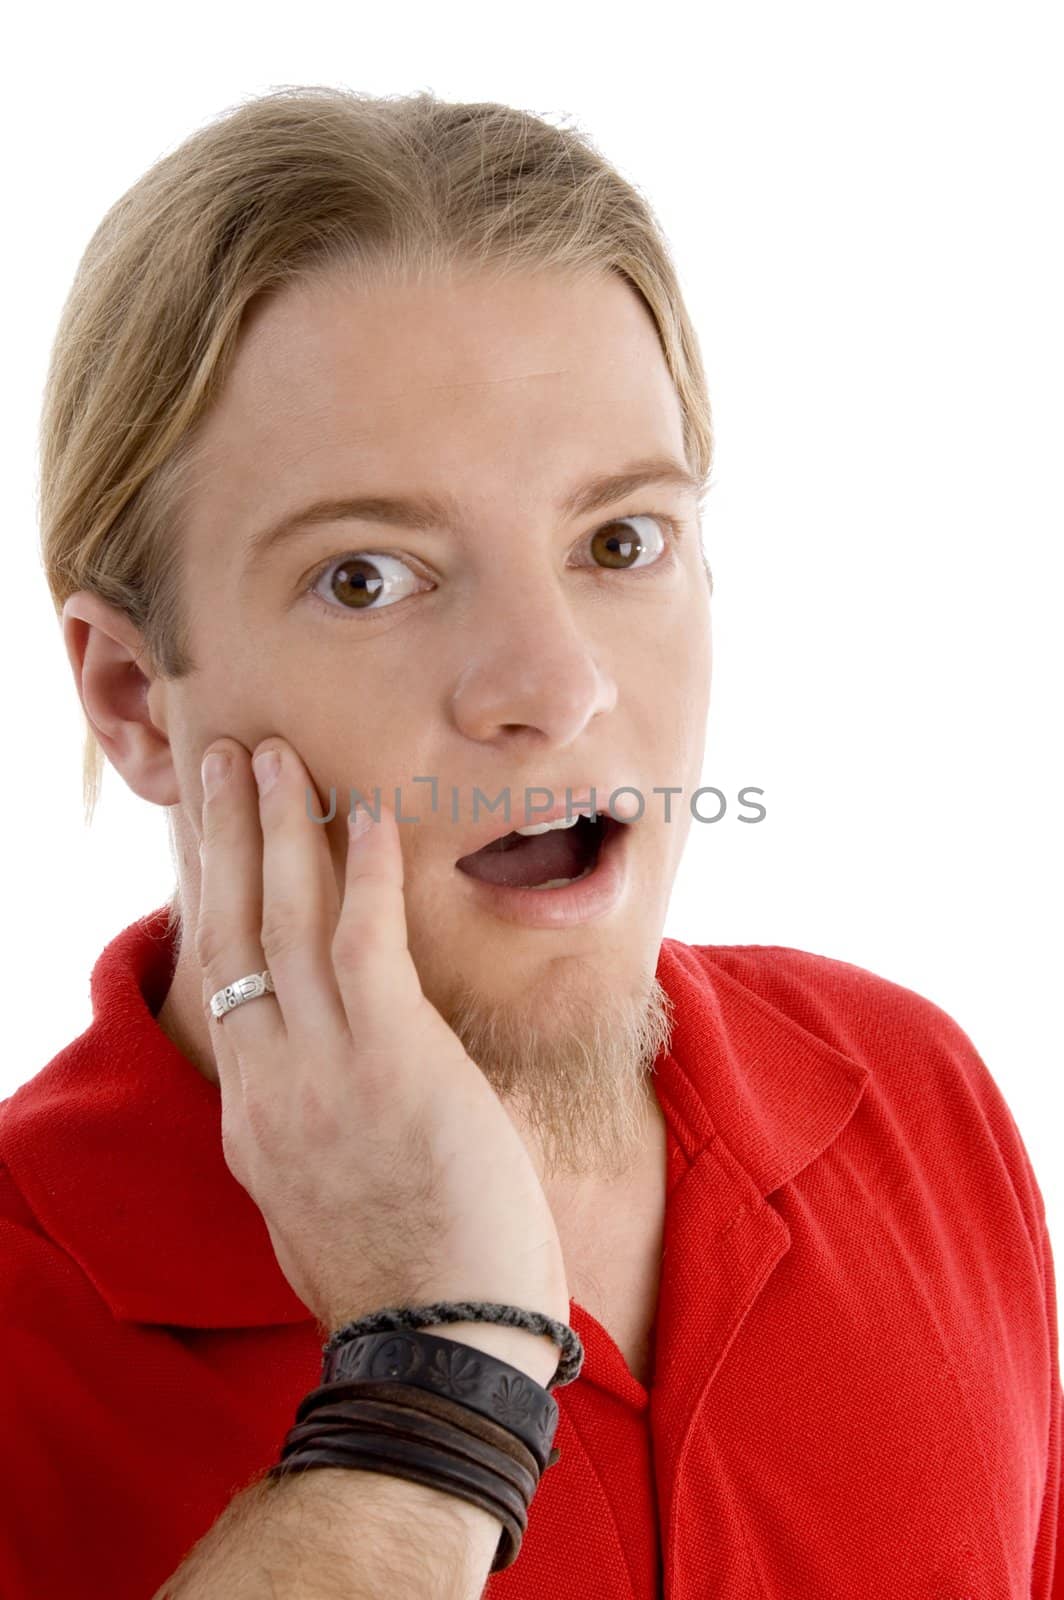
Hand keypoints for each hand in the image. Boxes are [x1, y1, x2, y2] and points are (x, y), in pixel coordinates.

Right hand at [194, 738, 570, 1342]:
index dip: (213, 892)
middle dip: (224, 835)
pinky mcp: (393, 1062)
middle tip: (222, 760)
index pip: (221, 976)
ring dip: (280, 827)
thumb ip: (321, 1125)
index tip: (213, 836)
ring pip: (284, 921)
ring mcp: (323, 1070)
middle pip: (233, 930)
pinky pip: (366, 942)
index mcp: (254, 1114)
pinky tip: (367, 813)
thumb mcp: (328, 1196)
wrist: (446, 1340)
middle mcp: (269, 1081)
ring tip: (274, 756)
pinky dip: (364, 872)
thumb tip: (347, 1078)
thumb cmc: (410, 1273)